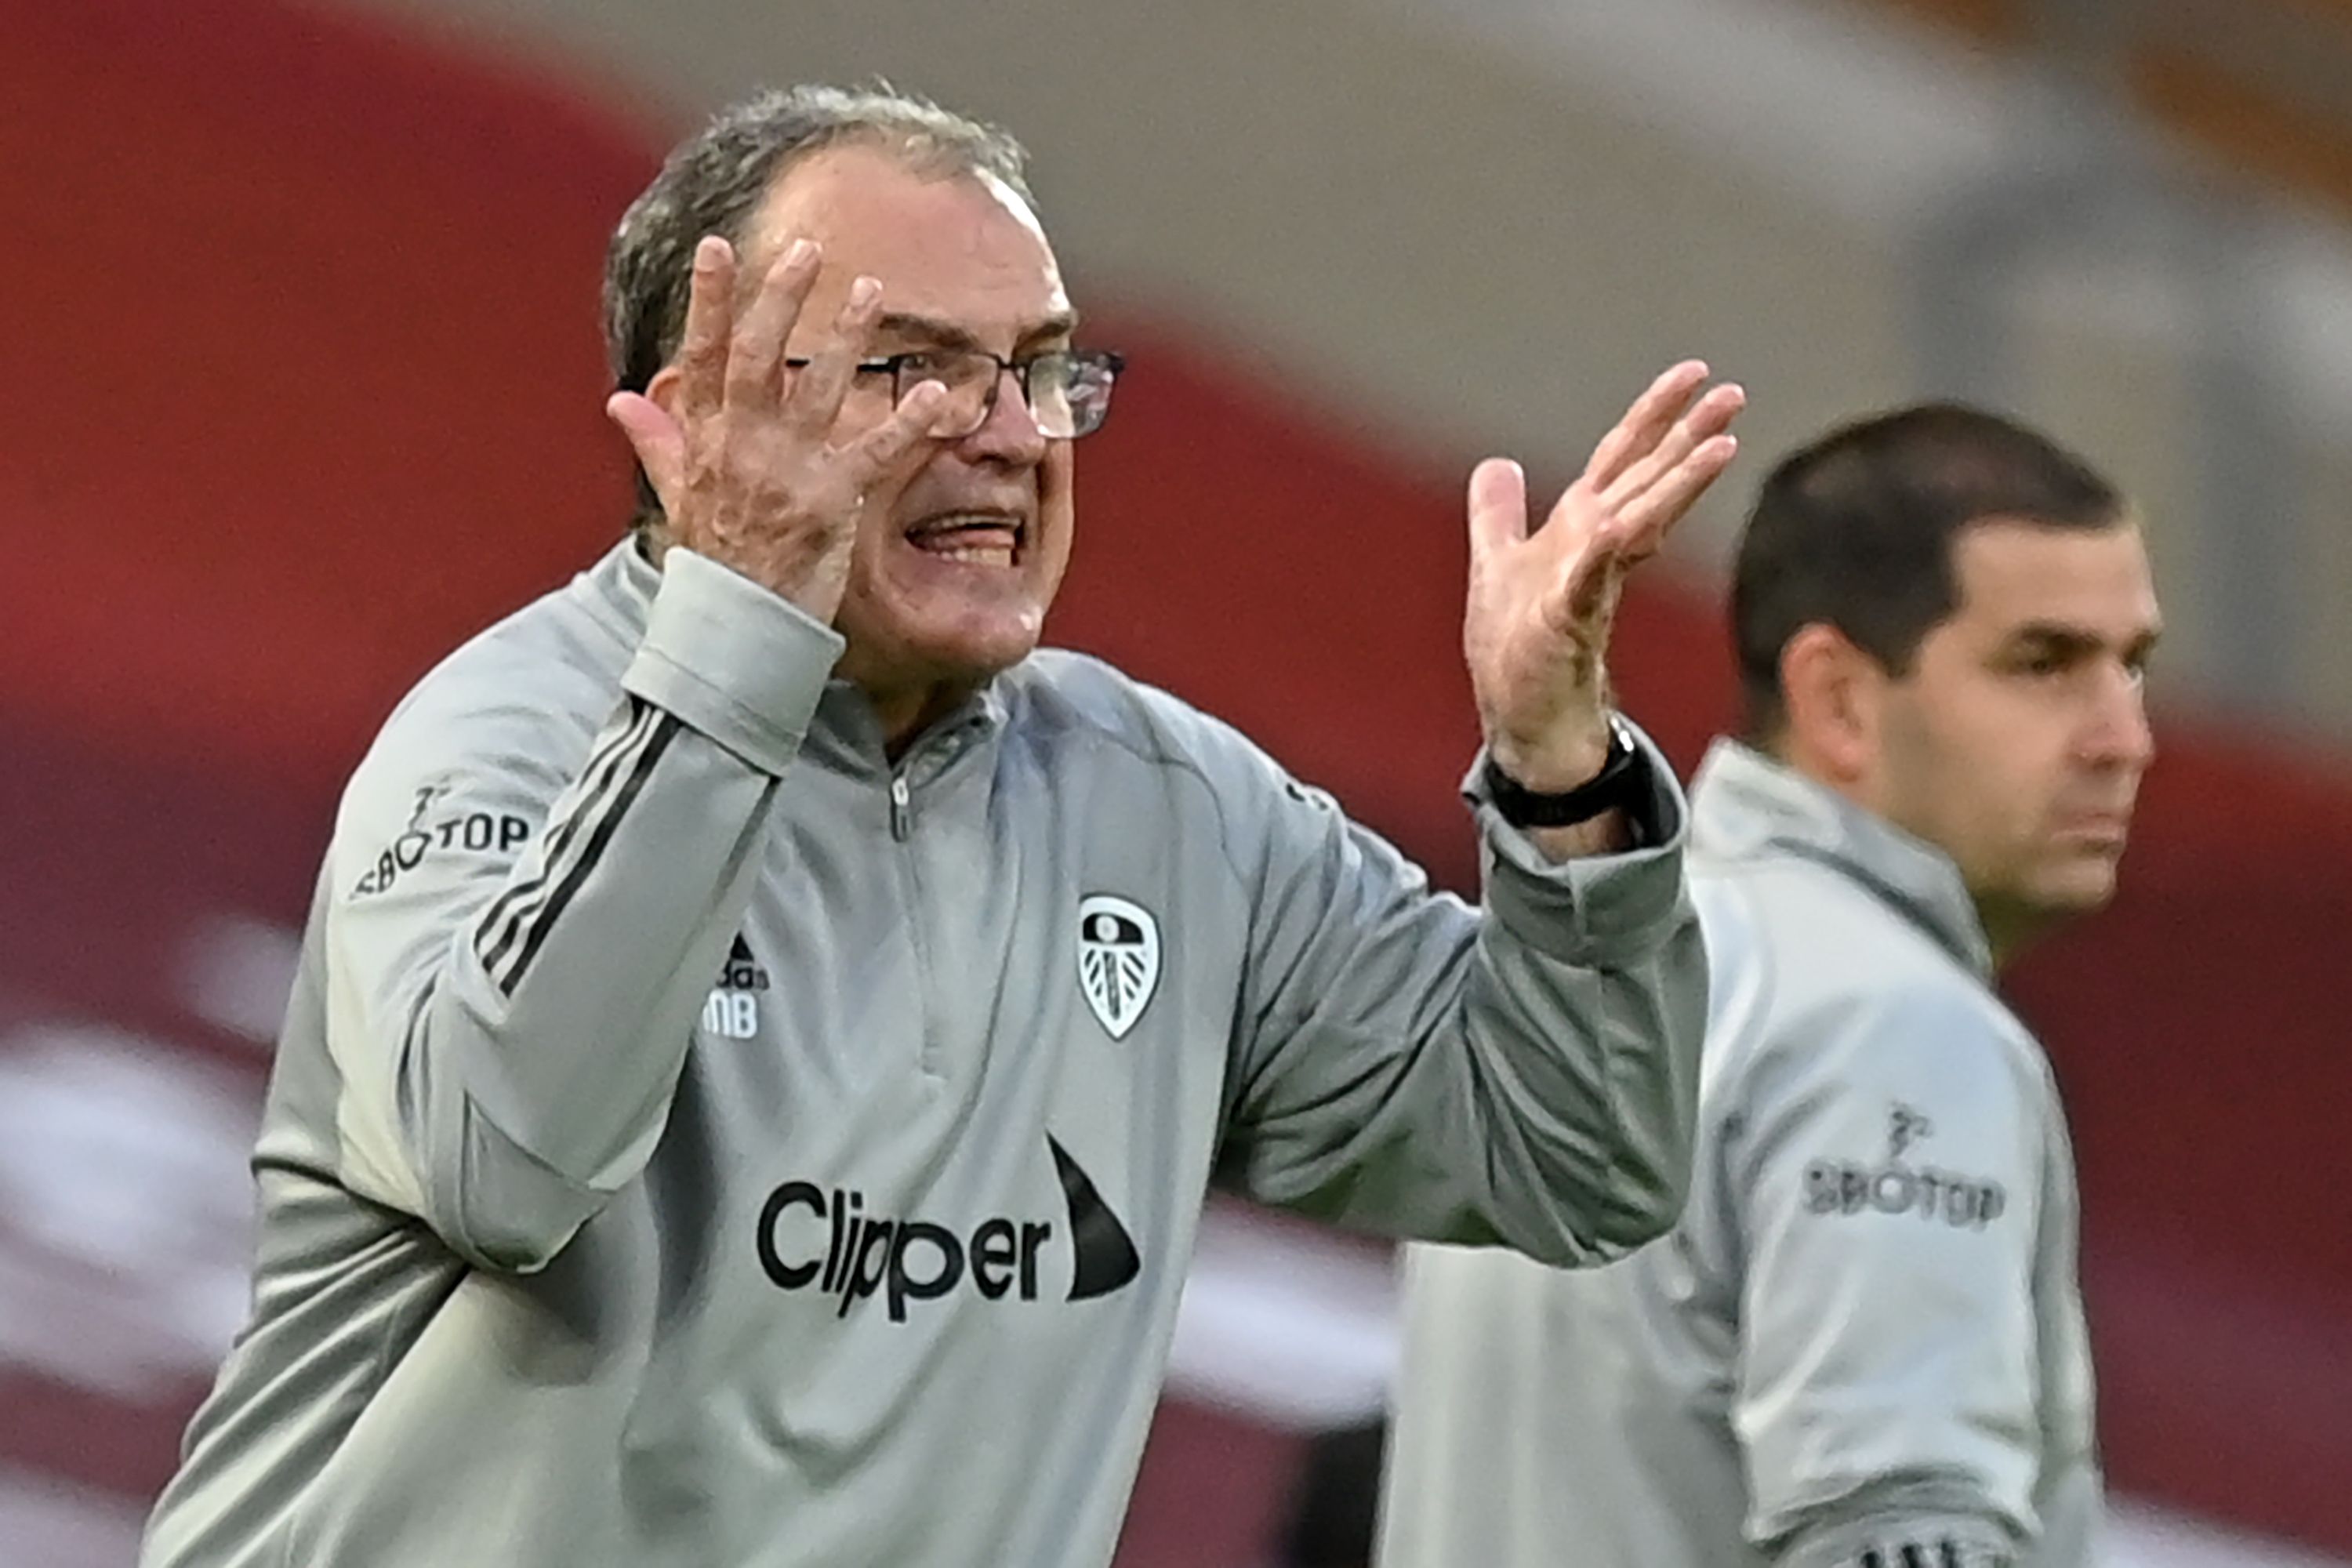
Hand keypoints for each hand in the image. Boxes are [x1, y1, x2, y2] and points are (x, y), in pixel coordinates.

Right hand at [603, 235, 950, 621]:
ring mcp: (787, 473)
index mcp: (707, 441)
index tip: (718, 248)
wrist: (739, 627)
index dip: (710, 301)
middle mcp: (743, 447)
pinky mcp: (831, 502)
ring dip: (847, 337)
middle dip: (781, 298)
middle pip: (760, 358)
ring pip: (820, 390)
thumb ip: (659, 443)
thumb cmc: (716, 562)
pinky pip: (876, 454)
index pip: (703, 357)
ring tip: (872, 290)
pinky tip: (939, 394)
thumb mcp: (677, 499)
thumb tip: (621, 401)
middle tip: (806, 249)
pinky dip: (909, 423)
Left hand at [1464, 361, 1744, 790]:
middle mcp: (1595, 551)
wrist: (1523, 720)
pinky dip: (1602, 555)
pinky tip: (1618, 526)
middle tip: (1735, 395)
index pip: (1622, 459)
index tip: (1694, 373)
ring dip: (1677, 484)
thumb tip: (1497, 464)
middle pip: (1647, 481)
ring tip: (1721, 446)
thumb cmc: (1516, 649)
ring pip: (1638, 523)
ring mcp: (1588, 586)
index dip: (1654, 414)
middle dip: (1689, 436)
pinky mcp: (1566, 625)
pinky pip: (1587, 583)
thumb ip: (1498, 513)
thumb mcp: (1495, 562)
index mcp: (1579, 529)